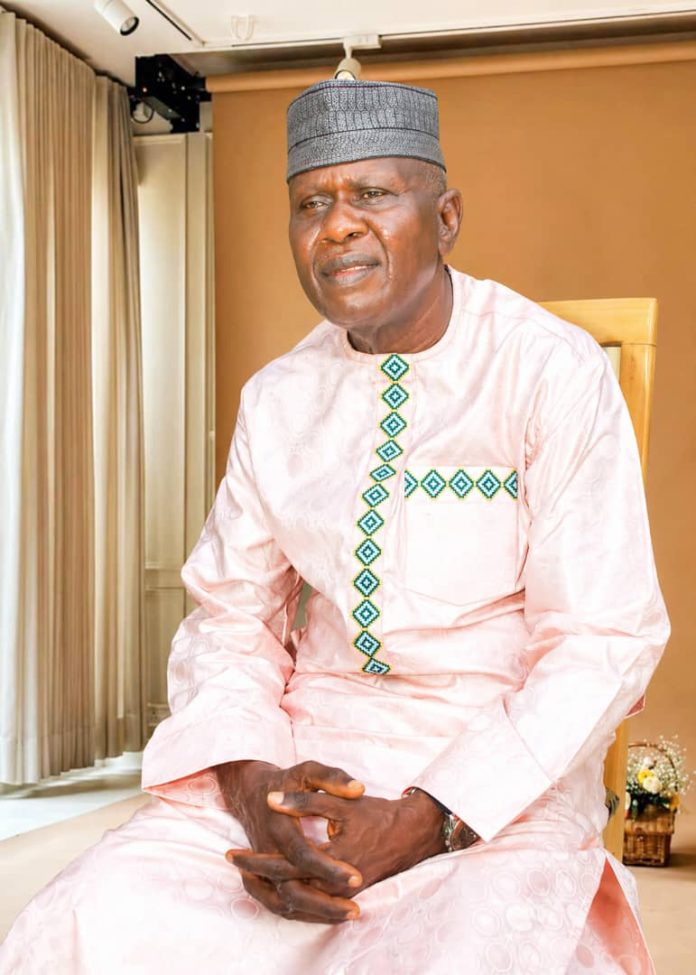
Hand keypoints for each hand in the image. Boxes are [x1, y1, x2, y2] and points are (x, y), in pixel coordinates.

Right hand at [216, 759, 364, 923]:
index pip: (303, 856)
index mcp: (279, 827)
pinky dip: (305, 912)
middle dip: (325, 903)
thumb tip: (358, 789)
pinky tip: (332, 914)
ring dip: (317, 913)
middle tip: (356, 908)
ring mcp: (263, 868)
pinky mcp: (265, 877)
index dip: (329, 869)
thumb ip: (333, 779)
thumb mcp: (309, 772)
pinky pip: (282, 904)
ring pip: (287, 903)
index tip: (356, 877)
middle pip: (293, 890)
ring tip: (350, 914)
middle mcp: (269, 852)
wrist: (253, 793)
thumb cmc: (286, 781)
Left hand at [230, 787, 444, 897]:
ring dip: (271, 887)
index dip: (255, 860)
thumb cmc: (376, 815)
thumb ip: (306, 802)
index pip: (283, 867)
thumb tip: (272, 799)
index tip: (232, 853)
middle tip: (232, 860)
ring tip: (248, 873)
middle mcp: (335, 885)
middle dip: (257, 875)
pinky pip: (311, 902)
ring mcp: (341, 894)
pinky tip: (277, 880)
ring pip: (297, 900)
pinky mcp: (345, 895)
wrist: (411, 833)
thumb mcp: (341, 802)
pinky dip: (290, 893)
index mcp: (330, 862)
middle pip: (286, 888)